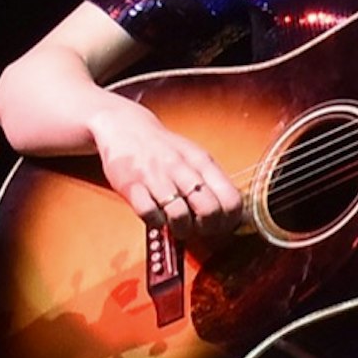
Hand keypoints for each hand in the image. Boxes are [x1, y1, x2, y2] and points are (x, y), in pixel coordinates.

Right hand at [87, 96, 241, 228]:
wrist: (124, 128)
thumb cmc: (163, 149)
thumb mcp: (194, 157)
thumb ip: (213, 182)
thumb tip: (233, 212)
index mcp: (202, 162)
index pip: (231, 199)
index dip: (230, 220)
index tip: (222, 224)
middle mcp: (181, 168)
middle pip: (209, 210)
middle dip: (208, 228)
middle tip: (199, 227)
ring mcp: (155, 177)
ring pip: (180, 215)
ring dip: (182, 229)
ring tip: (177, 225)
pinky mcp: (132, 186)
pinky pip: (150, 215)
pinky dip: (156, 222)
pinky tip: (157, 216)